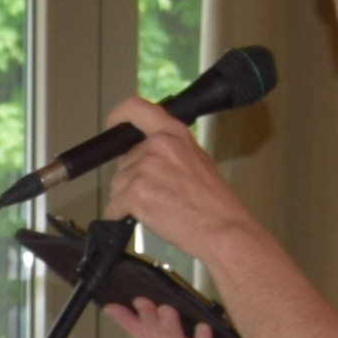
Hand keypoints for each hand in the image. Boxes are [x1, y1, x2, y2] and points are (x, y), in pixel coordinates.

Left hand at [97, 101, 261, 268]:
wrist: (223, 228)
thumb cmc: (214, 202)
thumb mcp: (196, 159)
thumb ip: (169, 151)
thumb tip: (147, 156)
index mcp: (174, 133)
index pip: (136, 109)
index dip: (119, 116)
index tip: (114, 125)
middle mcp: (157, 145)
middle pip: (125, 160)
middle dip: (133, 179)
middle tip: (159, 194)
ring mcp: (145, 168)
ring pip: (117, 185)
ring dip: (128, 199)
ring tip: (158, 208)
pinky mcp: (135, 192)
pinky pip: (113, 206)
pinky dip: (121, 215)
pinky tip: (144, 218)